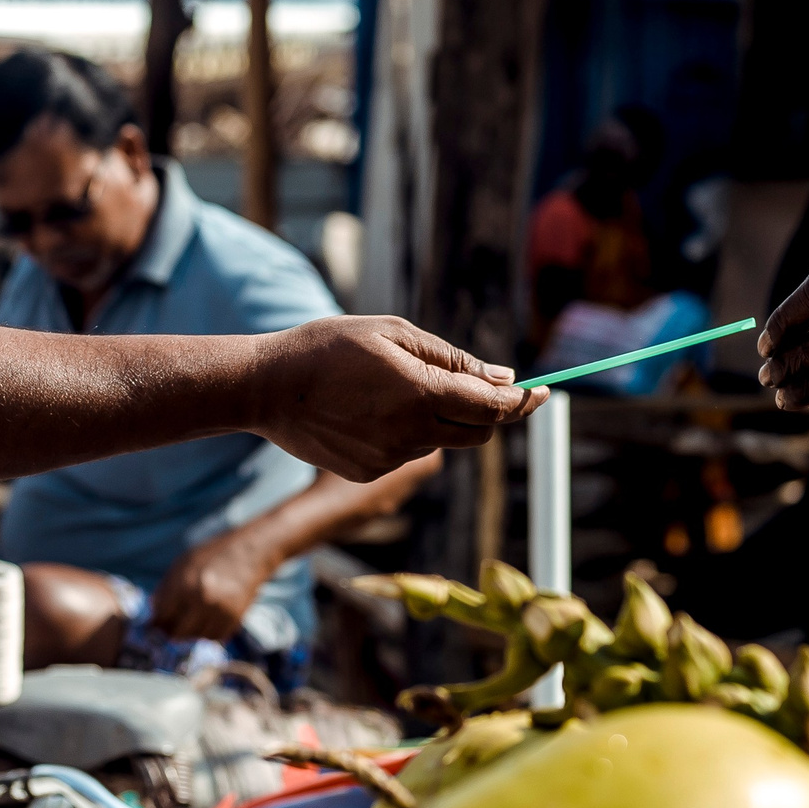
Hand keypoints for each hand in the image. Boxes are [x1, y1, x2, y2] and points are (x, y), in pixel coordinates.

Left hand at [150, 531, 277, 641]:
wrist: (249, 553)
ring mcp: (220, 611)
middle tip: (170, 626)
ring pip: (196, 637)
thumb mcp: (181, 563)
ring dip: (191, 632)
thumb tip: (153, 614)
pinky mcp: (235, 618)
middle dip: (170, 631)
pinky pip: (215, 637)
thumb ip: (165, 589)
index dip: (155, 623)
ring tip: (192, 618)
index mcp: (184, 584)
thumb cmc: (211, 555)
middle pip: (177, 633)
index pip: (161, 617)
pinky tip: (208, 618)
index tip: (154, 625)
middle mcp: (202, 600)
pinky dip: (208, 631)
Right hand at [252, 317, 540, 480]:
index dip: (523, 400)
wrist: (266, 388)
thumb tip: (504, 378)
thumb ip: (452, 359)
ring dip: (438, 419)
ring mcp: (389, 459)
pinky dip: (404, 433)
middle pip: (478, 434)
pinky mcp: (369, 474)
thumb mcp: (394, 333)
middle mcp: (411, 433)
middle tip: (489, 390)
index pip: (494, 406)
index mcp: (421, 393)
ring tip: (391, 388)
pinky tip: (368, 410)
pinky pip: (406, 453)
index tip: (542, 392)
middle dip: (489, 413)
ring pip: (439, 442)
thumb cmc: (329, 347)